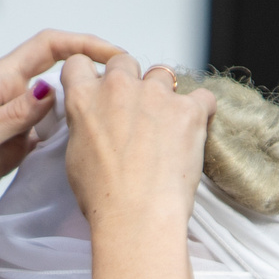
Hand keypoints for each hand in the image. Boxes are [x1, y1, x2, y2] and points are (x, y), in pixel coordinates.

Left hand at [0, 29, 126, 237]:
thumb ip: (16, 114)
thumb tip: (53, 89)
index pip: (48, 47)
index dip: (84, 44)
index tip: (116, 54)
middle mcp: (8, 96)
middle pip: (59, 73)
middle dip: (91, 77)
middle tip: (125, 94)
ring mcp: (12, 123)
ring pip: (58, 107)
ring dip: (83, 110)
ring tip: (114, 123)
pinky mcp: (12, 149)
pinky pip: (48, 136)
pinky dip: (68, 139)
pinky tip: (85, 150)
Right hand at [59, 51, 213, 239]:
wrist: (137, 217)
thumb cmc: (105, 198)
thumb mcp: (75, 158)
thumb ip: (84, 126)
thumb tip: (95, 124)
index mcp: (85, 98)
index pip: (80, 63)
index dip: (92, 74)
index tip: (102, 86)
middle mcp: (118, 87)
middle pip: (124, 62)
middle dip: (130, 81)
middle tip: (137, 112)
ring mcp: (155, 95)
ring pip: (162, 74)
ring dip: (164, 94)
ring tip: (167, 126)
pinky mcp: (188, 109)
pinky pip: (202, 96)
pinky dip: (201, 109)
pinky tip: (196, 129)